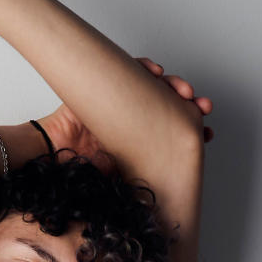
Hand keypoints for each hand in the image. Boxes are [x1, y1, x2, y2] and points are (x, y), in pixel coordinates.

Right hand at [36, 58, 213, 173]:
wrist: (51, 154)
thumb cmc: (80, 169)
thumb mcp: (125, 176)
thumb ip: (147, 176)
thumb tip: (177, 195)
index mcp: (141, 138)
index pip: (172, 129)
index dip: (193, 130)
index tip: (210, 134)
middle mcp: (135, 115)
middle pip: (169, 103)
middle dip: (190, 104)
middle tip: (203, 109)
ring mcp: (123, 96)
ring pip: (155, 84)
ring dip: (173, 84)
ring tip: (185, 91)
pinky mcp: (107, 80)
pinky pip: (130, 67)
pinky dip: (144, 66)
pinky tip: (155, 71)